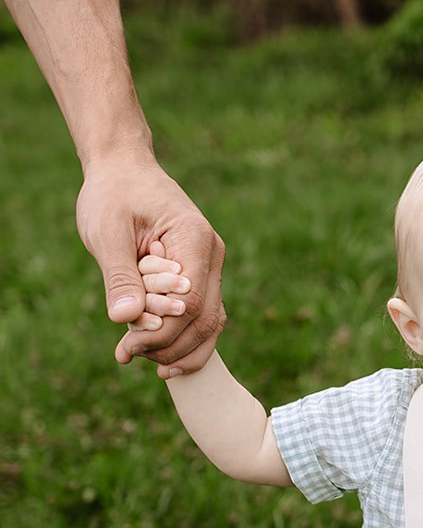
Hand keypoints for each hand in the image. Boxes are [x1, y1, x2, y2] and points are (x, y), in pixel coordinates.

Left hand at [76, 150, 224, 374]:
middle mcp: (212, 254)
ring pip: (210, 323)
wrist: (123, 168)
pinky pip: (202, 314)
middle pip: (205, 319)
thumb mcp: (106, 231)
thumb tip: (126, 320)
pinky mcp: (200, 275)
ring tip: (142, 359)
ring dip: (179, 348)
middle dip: (169, 346)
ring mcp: (210, 266)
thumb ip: (119, 275)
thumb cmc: (112, 194)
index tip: (125, 347)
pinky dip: (183, 338)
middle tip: (128, 355)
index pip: (189, 303)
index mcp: (194, 239)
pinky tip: (158, 353)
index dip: (161, 333)